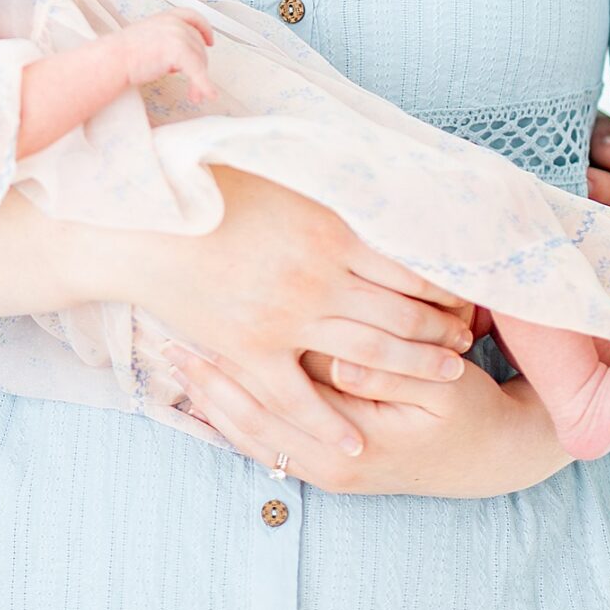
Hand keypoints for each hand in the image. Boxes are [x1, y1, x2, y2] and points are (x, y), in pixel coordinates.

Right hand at [107, 170, 477, 458]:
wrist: (140, 224)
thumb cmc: (205, 186)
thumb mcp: (278, 172)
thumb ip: (326, 181)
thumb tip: (371, 168)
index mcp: (329, 227)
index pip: (409, 261)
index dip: (445, 279)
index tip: (468, 288)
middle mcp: (319, 275)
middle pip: (402, 310)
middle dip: (441, 326)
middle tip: (468, 336)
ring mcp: (288, 317)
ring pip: (371, 352)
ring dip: (415, 366)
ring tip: (448, 375)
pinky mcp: (253, 350)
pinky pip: (301, 397)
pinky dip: (332, 423)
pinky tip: (356, 441)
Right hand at [121, 10, 214, 101]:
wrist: (114, 59)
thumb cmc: (123, 53)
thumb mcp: (148, 37)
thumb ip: (165, 40)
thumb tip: (177, 61)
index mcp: (166, 18)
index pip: (192, 17)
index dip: (204, 29)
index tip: (209, 40)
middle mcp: (174, 23)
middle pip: (198, 45)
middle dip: (200, 67)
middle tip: (196, 86)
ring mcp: (177, 35)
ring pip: (200, 60)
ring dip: (200, 80)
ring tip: (194, 96)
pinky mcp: (179, 51)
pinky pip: (198, 71)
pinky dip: (205, 85)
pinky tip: (210, 95)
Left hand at [167, 344, 569, 497]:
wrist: (492, 458)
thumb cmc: (467, 413)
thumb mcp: (440, 391)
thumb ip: (388, 374)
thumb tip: (339, 362)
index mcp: (348, 449)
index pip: (273, 406)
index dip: (231, 369)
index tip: (192, 332)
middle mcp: (327, 463)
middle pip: (249, 422)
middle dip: (205, 383)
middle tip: (163, 341)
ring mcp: (326, 463)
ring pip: (252, 432)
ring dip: (212, 397)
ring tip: (171, 357)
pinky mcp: (329, 454)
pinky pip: (269, 436)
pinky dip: (236, 410)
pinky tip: (207, 384)